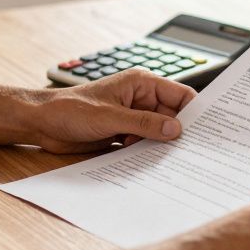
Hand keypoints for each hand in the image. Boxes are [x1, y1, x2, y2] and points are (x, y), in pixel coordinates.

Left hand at [19, 70, 195, 152]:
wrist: (41, 123)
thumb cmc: (70, 109)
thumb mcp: (110, 117)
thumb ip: (144, 124)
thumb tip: (175, 130)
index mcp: (141, 84)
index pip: (179, 95)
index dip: (195, 111)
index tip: (208, 130)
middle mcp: (140, 99)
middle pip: (171, 117)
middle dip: (179, 134)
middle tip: (193, 153)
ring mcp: (131, 117)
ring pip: (158, 133)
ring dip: (161, 146)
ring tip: (173, 162)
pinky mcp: (122, 134)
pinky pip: (143, 144)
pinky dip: (147, 154)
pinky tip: (151, 165)